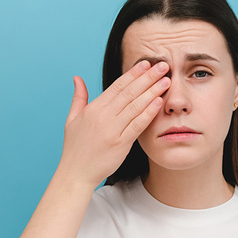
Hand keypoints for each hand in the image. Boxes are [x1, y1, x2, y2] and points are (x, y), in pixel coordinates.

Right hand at [57, 60, 169, 188]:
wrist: (76, 173)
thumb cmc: (75, 148)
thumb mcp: (72, 119)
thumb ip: (78, 97)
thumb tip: (77, 78)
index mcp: (93, 109)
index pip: (117, 86)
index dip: (133, 74)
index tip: (146, 64)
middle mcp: (103, 116)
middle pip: (129, 92)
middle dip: (147, 77)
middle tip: (163, 65)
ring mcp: (112, 130)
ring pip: (135, 106)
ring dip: (152, 91)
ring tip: (166, 80)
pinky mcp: (120, 144)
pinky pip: (137, 125)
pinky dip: (148, 112)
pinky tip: (159, 102)